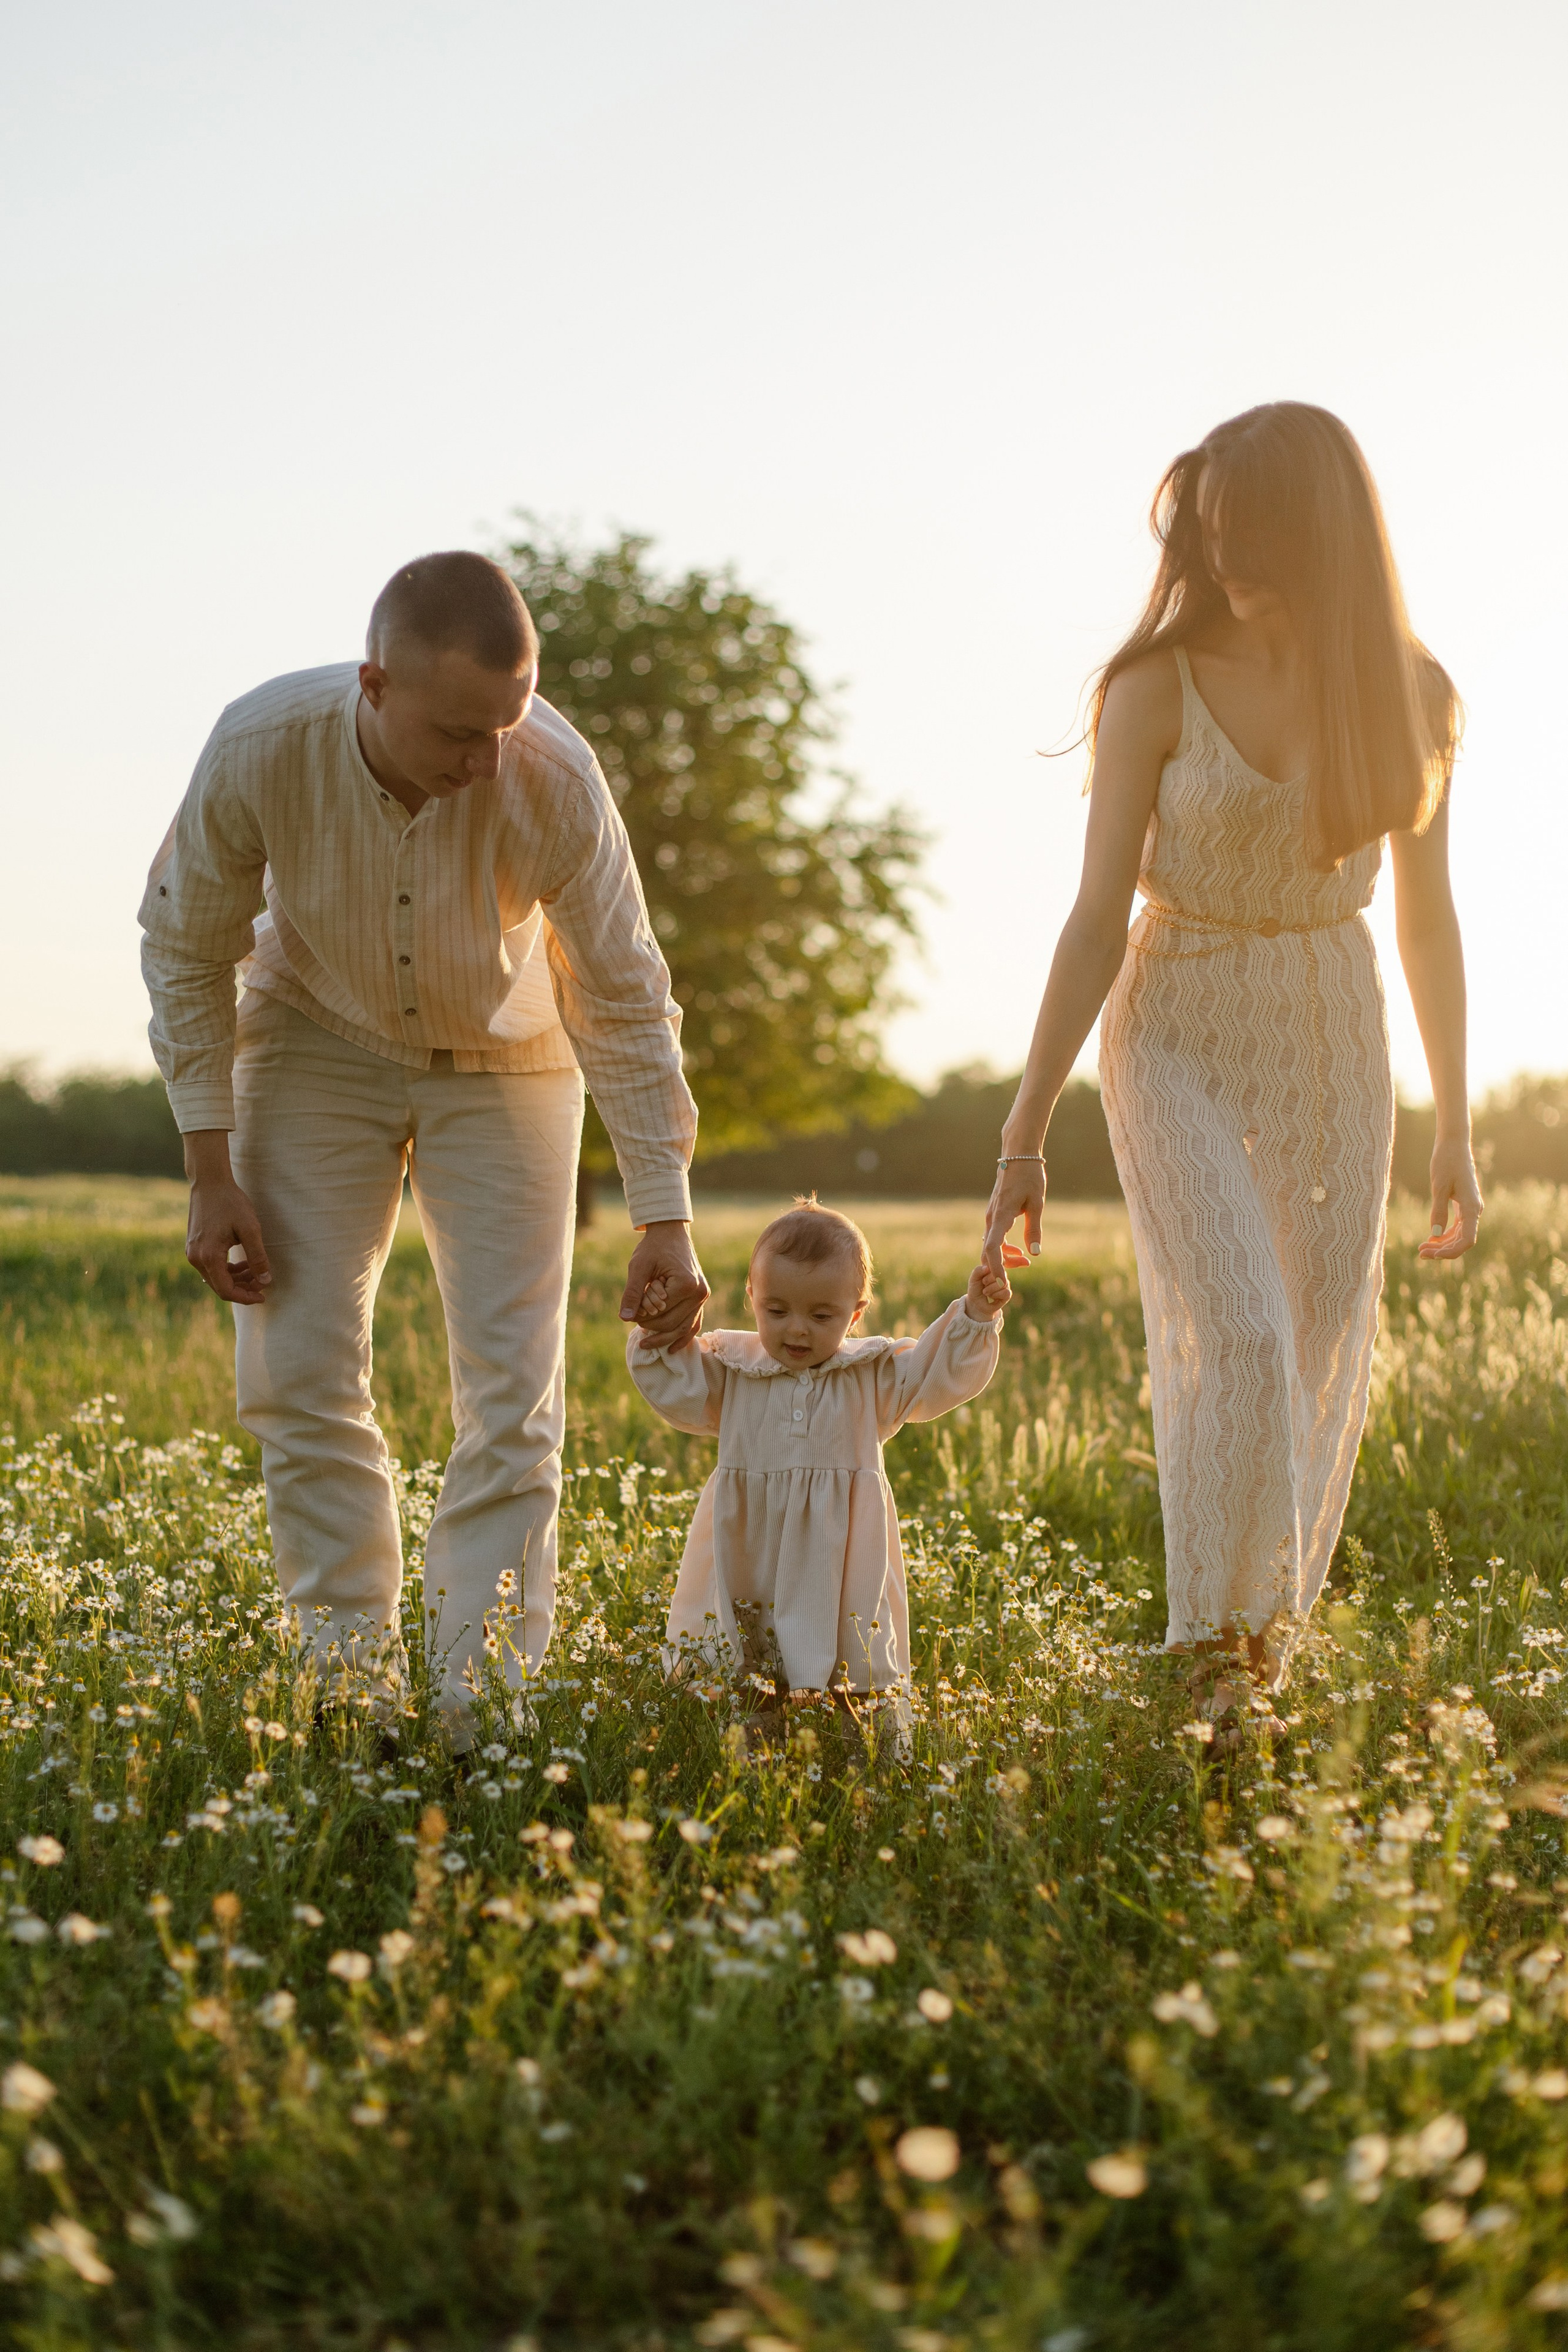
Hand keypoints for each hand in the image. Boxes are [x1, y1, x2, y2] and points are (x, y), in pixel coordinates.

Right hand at [183, 1132, 271, 1304]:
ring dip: (236, 1278)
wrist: (209, 1182)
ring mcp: (192, 1252)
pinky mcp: (194, 1246)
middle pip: (220, 1286)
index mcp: (208, 1257)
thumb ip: (258, 1257)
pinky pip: (211, 1266)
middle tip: (263, 1282)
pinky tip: (243, 1262)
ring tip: (257, 1270)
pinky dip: (227, 1269)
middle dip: (243, 1288)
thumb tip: (265, 1280)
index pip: (226, 1290)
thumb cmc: (231, 1203)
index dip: (246, 1297)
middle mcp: (196, 1258)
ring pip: (216, 1277)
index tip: (263, 1295)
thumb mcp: (250, 1229)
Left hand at [620, 1220, 709, 1347]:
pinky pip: (694, 1322)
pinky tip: (672, 1348)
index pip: (661, 1313)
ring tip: (645, 1345)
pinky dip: (683, 1336)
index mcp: (686, 1285)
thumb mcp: (639, 1267)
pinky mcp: (701, 1297)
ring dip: (665, 1339)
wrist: (671, 1232)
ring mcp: (703, 1296)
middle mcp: (699, 1293)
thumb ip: (633, 1293)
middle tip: (635, 1328)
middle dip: (652, 1328)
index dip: (643, 1317)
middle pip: (673, 1324)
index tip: (630, 1314)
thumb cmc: (653, 1247)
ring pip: (684, 1328)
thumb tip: (624, 1318)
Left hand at [966, 1262, 1010, 1317]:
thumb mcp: (973, 1278)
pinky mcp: (1007, 1294)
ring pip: (1002, 1283)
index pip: (995, 1265)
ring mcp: (1006, 1284)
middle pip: (999, 1274)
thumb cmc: (975, 1288)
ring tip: (986, 1292)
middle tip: (983, 1285)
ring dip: (990, 1289)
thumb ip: (978, 1270)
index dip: (987, 1273)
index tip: (981, 1278)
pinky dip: (996, 1295)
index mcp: (994, 1267)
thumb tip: (987, 1268)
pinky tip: (992, 1296)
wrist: (976, 1303)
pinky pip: (1006, 1292)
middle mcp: (1001, 1274)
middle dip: (987, 1282)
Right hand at [982, 1157, 1044, 1279]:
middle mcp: (991, 1218)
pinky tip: (1018, 1251)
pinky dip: (1003, 1248)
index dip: (996, 1268)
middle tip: (1023, 1269)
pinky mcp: (994, 1214)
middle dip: (1000, 1267)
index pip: (993, 1248)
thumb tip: (1036, 1253)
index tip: (1002, 1283)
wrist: (1018, 1155)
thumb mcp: (1037, 1203)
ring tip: (1024, 1262)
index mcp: (1001, 1216)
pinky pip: (993, 1237)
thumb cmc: (1030, 1176)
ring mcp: (991, 1216)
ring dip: (1003, 1258)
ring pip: (990, 1245)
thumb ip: (1034, 1229)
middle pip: (988, 1252)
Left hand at [1418, 1138, 1482, 1261]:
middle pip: (1461, 1240)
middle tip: (1420, 1253)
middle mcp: (1474, 1210)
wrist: (1453, 1144)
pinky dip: (1444, 1234)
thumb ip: (1438, 1211)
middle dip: (1442, 1249)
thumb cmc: (1446, 1161)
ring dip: (1442, 1243)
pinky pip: (1457, 1226)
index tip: (1432, 1254)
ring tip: (1422, 1248)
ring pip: (1459, 1234)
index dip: (1450, 1252)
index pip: (1466, 1240)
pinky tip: (1431, 1238)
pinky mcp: (1463, 1204)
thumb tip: (1436, 1234)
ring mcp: (1470, 1208)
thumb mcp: (1439, 1186)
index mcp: (1472, 1208)